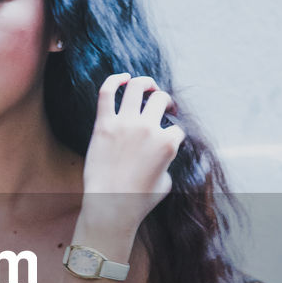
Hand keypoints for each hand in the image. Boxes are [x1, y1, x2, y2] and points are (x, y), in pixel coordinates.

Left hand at [81, 73, 184, 231]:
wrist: (110, 205)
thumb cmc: (138, 200)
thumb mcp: (167, 182)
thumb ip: (167, 161)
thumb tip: (162, 152)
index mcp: (167, 143)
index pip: (177, 129)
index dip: (173, 133)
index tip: (167, 138)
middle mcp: (148, 129)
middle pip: (161, 100)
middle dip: (165, 101)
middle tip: (162, 106)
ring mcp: (125, 124)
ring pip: (138, 87)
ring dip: (146, 83)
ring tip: (147, 87)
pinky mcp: (104, 124)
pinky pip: (108, 92)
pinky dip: (115, 79)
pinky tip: (122, 77)